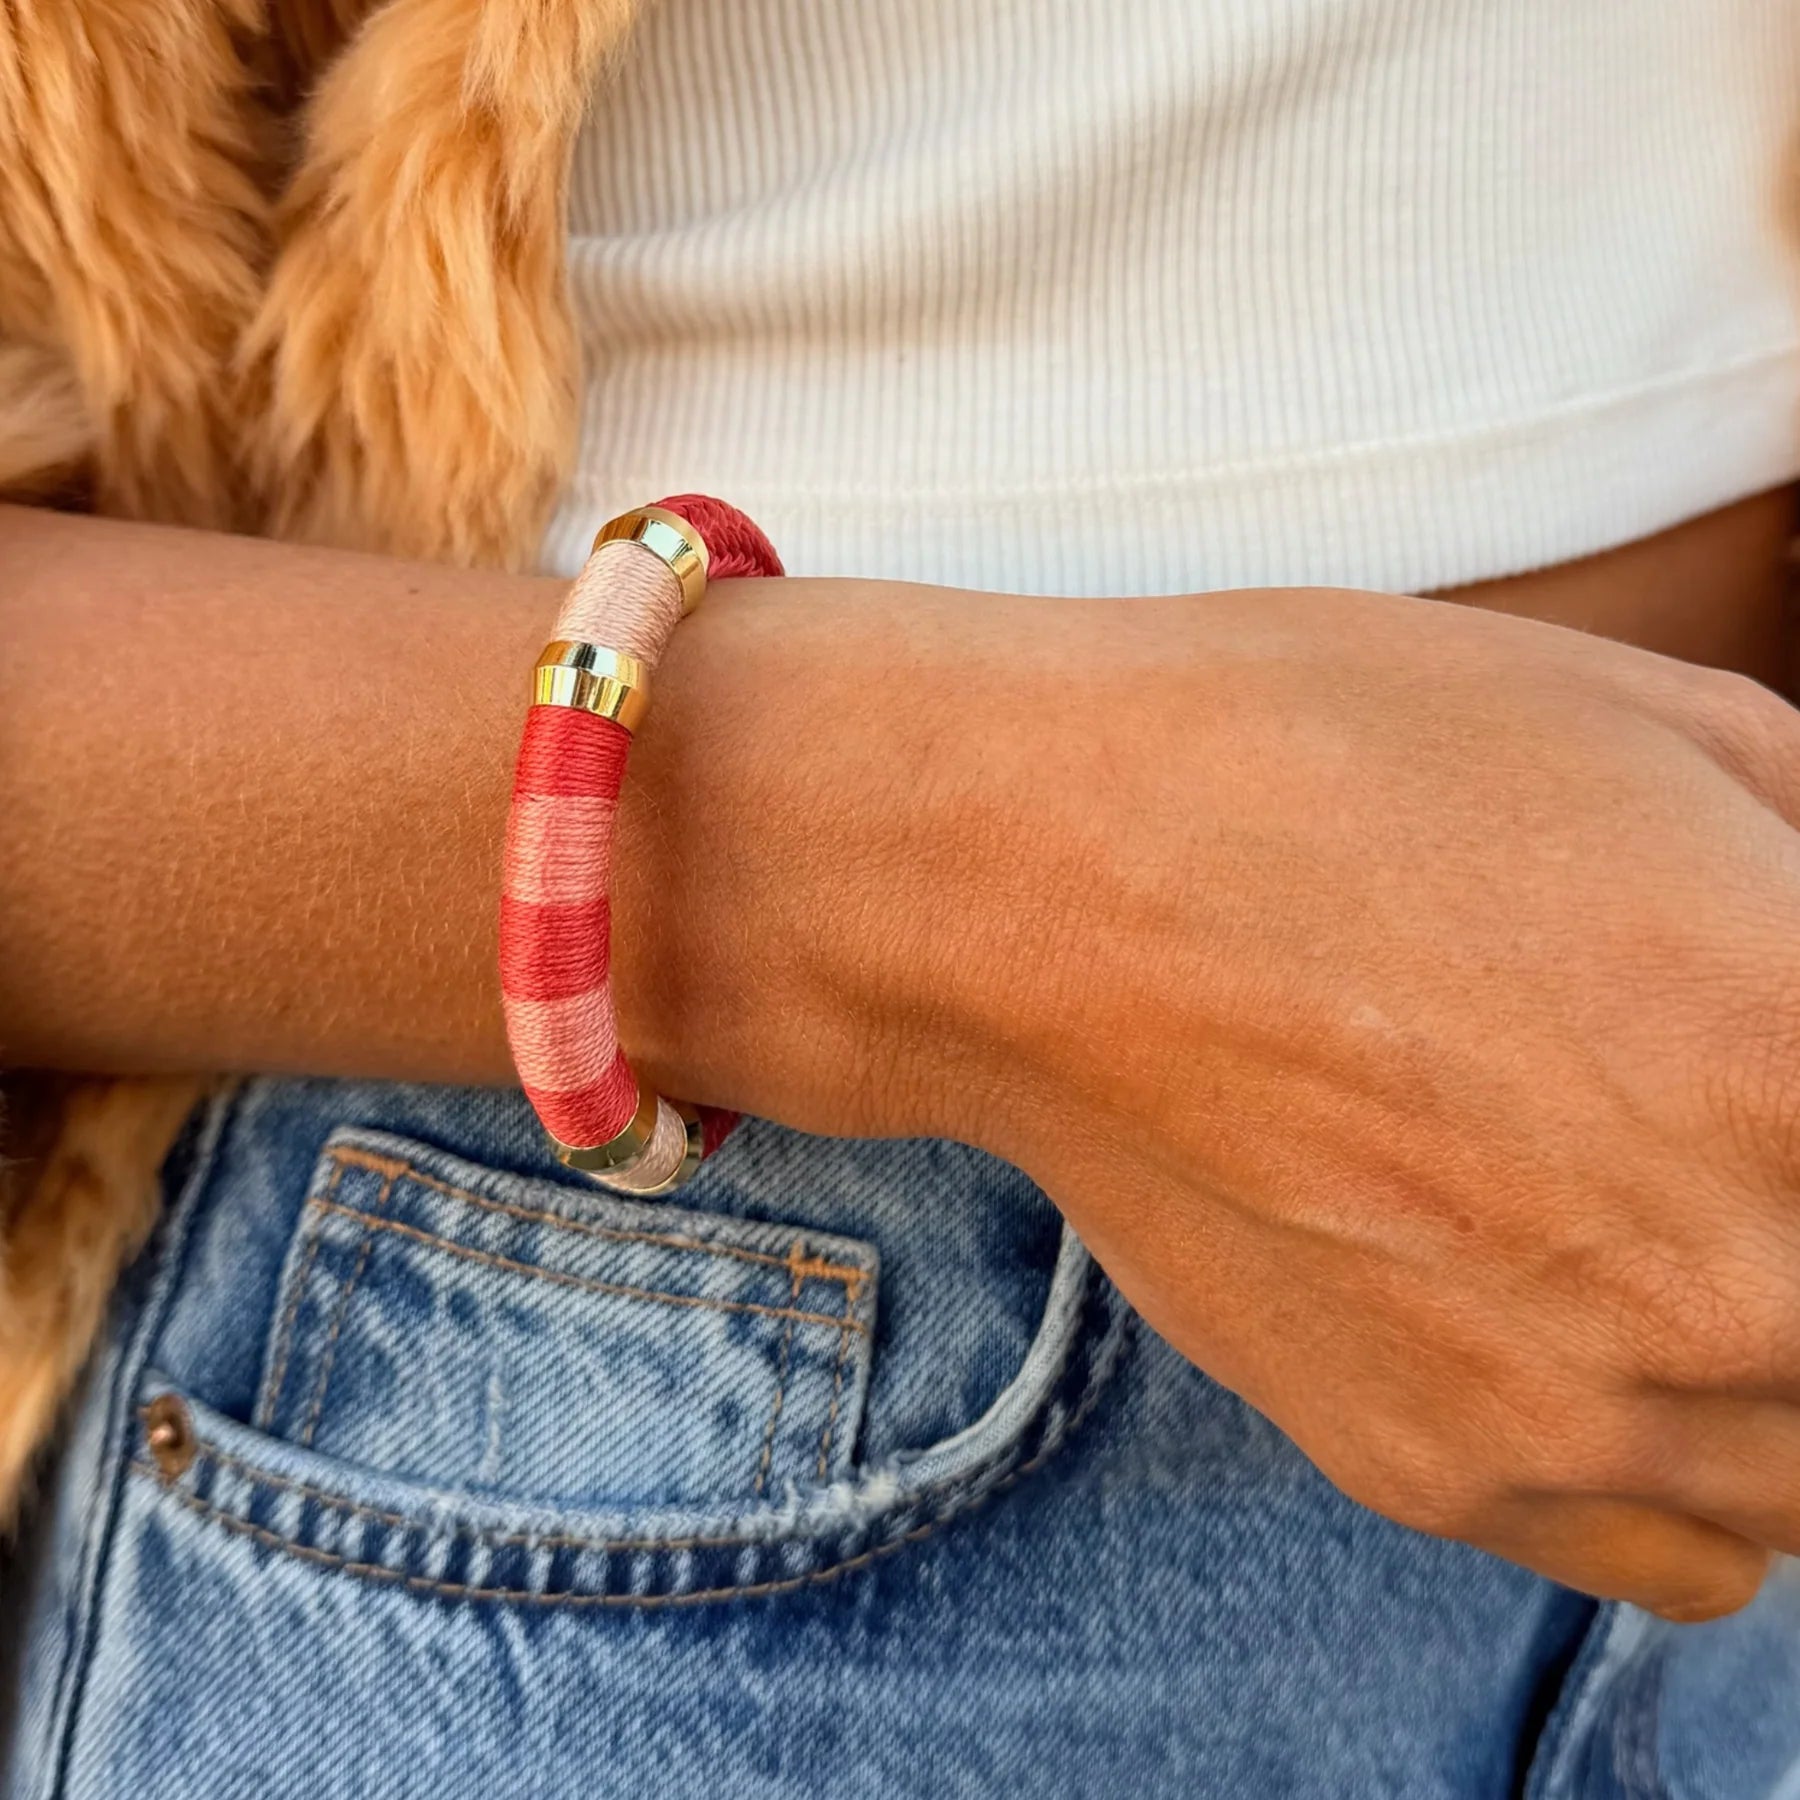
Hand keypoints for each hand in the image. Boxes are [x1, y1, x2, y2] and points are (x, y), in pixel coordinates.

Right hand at [915, 584, 1799, 1619]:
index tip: (1789, 1063)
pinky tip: (1594, 1322)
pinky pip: (1686, 1548)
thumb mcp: (1665, 723)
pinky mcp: (1439, 1470)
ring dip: (1796, 1356)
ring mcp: (1588, 1405)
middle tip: (1737, 1118)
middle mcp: (1744, 1277)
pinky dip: (1687, 1457)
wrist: (1040, 881)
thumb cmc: (1323, 757)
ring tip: (1691, 1225)